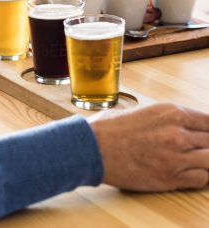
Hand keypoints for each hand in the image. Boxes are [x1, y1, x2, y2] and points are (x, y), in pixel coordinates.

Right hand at [89, 103, 208, 190]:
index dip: (208, 130)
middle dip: (206, 144)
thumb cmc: (111, 128)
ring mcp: (176, 155)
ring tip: (195, 161)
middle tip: (196, 148)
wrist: (93, 147)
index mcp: (171, 111)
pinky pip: (202, 178)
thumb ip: (167, 119)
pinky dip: (200, 176)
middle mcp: (178, 132)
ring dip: (206, 160)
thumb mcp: (144, 111)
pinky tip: (189, 172)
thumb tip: (181, 125)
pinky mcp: (170, 176)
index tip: (205, 135)